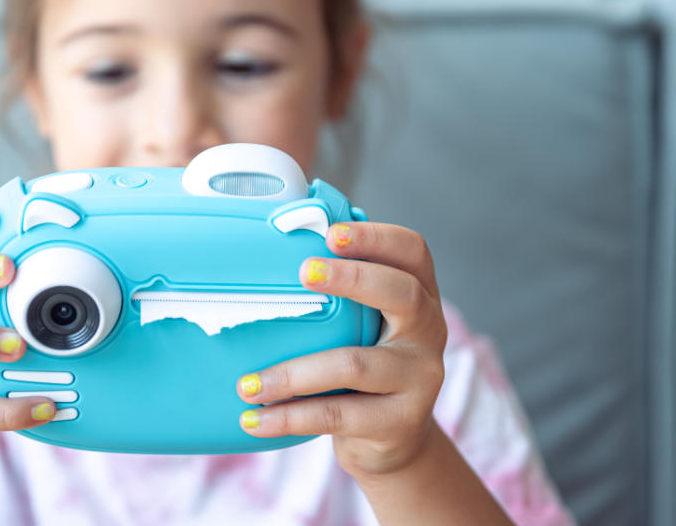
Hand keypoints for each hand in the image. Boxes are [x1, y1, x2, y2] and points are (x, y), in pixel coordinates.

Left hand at [234, 221, 447, 478]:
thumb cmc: (360, 371)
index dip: (376, 237)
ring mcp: (420, 378)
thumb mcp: (361, 328)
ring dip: (292, 373)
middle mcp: (428, 331)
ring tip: (248, 384)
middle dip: (351, 278)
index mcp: (419, 296)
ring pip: (355, 365)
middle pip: (402, 294)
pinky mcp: (401, 421)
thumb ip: (337, 298)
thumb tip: (263, 262)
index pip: (412, 252)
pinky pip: (339, 414)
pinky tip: (255, 419)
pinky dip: (291, 416)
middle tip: (301, 272)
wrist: (392, 441)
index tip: (331, 233)